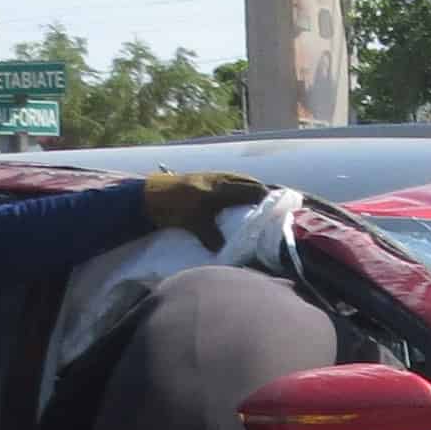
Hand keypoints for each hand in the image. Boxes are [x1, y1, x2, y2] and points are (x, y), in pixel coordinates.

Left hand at [142, 171, 268, 248]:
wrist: (149, 194)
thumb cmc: (172, 205)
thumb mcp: (193, 222)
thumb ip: (212, 236)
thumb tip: (225, 251)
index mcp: (223, 187)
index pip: (255, 190)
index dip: (269, 199)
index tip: (281, 211)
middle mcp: (222, 179)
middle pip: (252, 184)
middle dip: (265, 195)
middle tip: (276, 210)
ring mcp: (216, 177)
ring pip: (243, 181)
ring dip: (253, 191)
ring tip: (262, 207)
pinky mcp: (209, 181)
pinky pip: (233, 182)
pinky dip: (241, 190)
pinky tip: (241, 202)